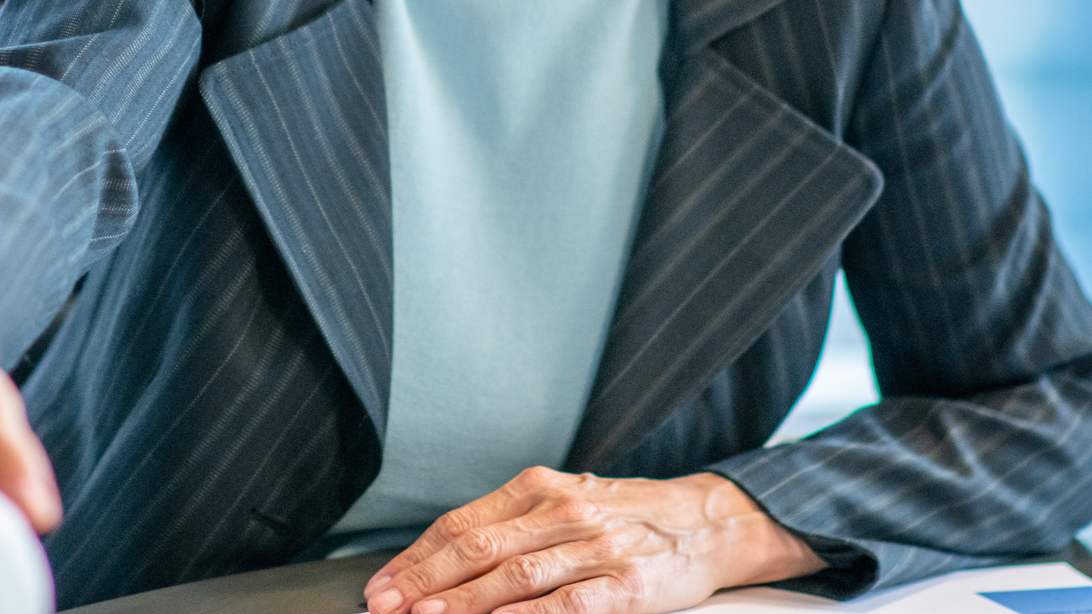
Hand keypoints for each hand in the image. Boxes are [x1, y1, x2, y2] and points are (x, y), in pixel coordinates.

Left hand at [362, 467, 823, 613]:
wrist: (709, 521)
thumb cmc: (628, 516)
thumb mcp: (566, 502)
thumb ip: (510, 526)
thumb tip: (441, 559)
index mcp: (540, 489)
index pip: (462, 524)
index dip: (416, 557)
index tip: (382, 585)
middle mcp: (563, 512)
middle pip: (478, 548)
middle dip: (424, 582)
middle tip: (386, 607)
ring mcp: (596, 549)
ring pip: (515, 576)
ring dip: (463, 601)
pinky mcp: (626, 586)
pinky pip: (569, 604)